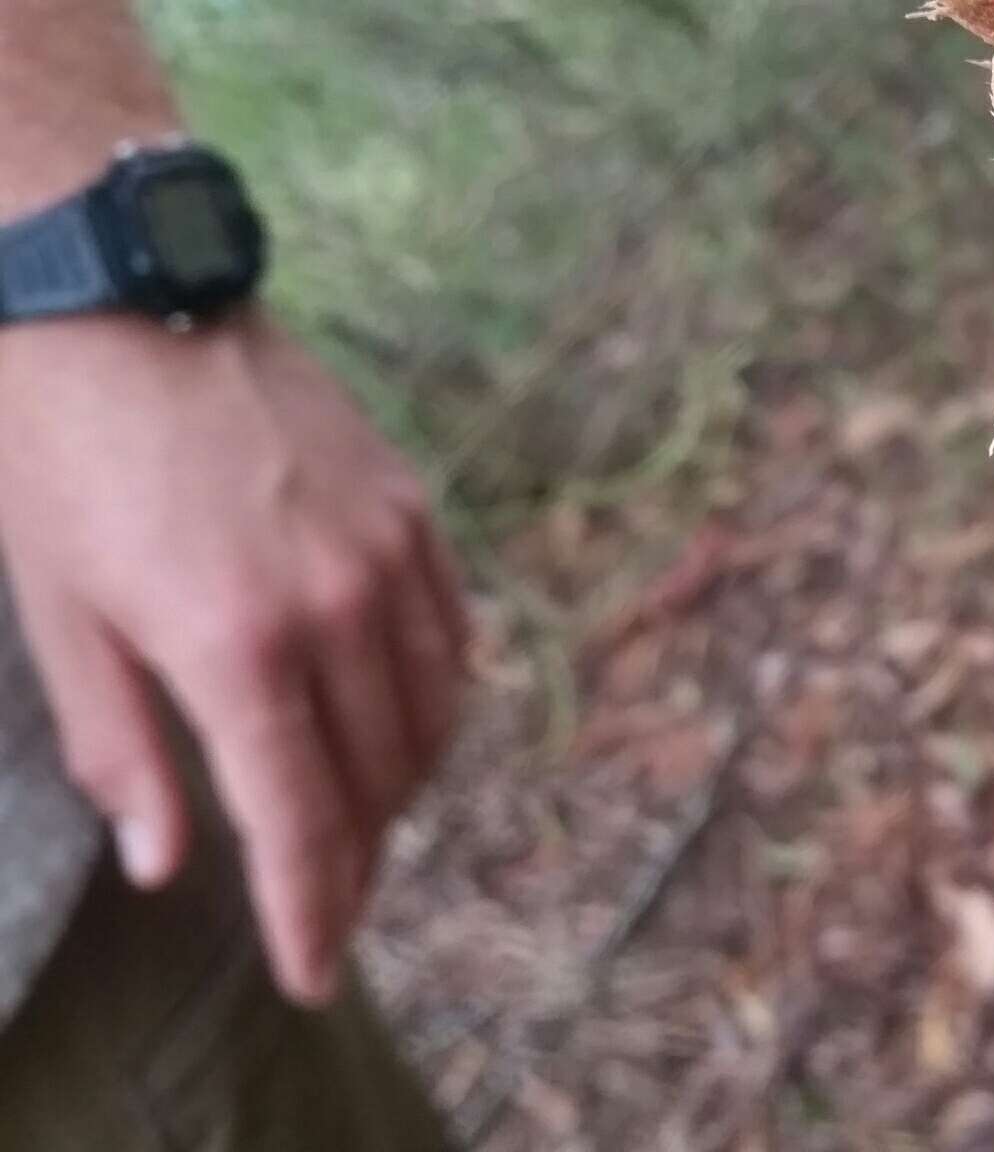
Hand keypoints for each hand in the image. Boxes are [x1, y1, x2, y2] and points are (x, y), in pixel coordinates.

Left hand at [0, 310, 467, 1004]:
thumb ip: (122, 748)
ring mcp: (387, 554)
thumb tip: (163, 864)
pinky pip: (450, 640)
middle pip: (377, 782)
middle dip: (353, 862)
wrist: (118, 298)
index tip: (312, 974)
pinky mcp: (410, 510)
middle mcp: (336, 607)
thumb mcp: (59, 613)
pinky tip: (395, 721)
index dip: (311, 910)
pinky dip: (430, 703)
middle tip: (323, 906)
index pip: (301, 819)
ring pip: (430, 718)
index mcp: (234, 644)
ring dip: (398, 789)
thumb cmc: (55, 456)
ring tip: (357, 821)